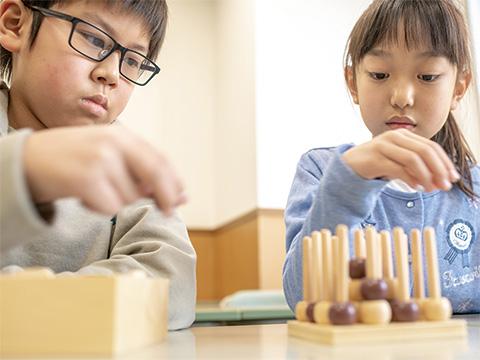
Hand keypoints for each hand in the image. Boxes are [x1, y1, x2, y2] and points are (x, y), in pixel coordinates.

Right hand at [23, 125, 185, 214]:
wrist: (27, 160)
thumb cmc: (72, 160)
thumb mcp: (107, 157)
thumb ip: (137, 171)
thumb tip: (175, 194)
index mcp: (122, 135)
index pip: (159, 159)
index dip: (174, 181)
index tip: (182, 197)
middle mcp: (114, 143)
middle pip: (156, 174)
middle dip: (167, 196)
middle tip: (170, 212)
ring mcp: (101, 159)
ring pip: (131, 196)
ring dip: (118, 201)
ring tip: (95, 190)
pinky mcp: (87, 178)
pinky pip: (111, 207)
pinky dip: (100, 209)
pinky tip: (84, 197)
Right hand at [342, 129, 459, 191]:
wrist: (349, 165)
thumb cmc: (377, 164)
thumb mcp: (399, 162)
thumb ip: (417, 167)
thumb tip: (439, 181)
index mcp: (403, 135)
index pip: (431, 146)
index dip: (444, 162)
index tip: (452, 177)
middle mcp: (394, 137)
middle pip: (425, 151)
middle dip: (438, 169)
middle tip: (445, 186)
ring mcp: (383, 146)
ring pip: (413, 159)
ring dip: (425, 176)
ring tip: (430, 189)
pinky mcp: (374, 159)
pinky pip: (397, 168)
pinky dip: (410, 179)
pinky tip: (415, 187)